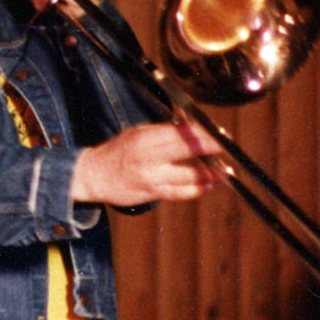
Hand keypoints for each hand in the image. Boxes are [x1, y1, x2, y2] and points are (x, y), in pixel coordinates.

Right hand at [70, 120, 224, 206]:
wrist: (93, 176)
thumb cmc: (116, 152)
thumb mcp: (137, 133)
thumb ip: (163, 130)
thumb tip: (191, 126)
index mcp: (145, 138)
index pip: (181, 132)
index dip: (203, 132)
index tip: (218, 132)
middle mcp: (149, 157)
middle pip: (189, 150)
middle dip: (212, 148)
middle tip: (227, 147)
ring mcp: (152, 177)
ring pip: (189, 175)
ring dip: (210, 173)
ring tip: (223, 170)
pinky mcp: (152, 193)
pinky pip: (181, 193)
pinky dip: (197, 189)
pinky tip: (208, 185)